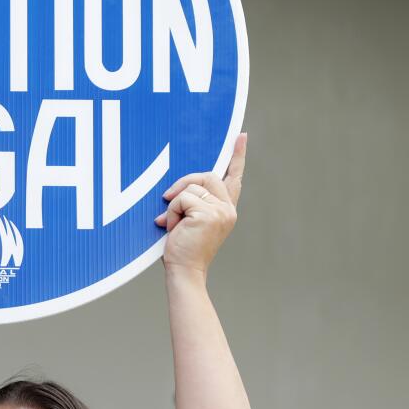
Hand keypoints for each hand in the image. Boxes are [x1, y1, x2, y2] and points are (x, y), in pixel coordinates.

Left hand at [155, 133, 245, 277]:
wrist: (184, 271)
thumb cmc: (183, 249)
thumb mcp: (191, 220)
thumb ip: (194, 202)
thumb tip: (178, 188)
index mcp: (226, 209)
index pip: (233, 178)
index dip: (237, 156)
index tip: (241, 137)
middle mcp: (228, 209)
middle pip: (207, 176)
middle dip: (185, 182)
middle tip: (167, 197)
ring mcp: (221, 211)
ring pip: (192, 187)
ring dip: (175, 204)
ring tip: (172, 224)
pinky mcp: (209, 214)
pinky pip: (182, 198)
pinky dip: (171, 212)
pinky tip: (171, 228)